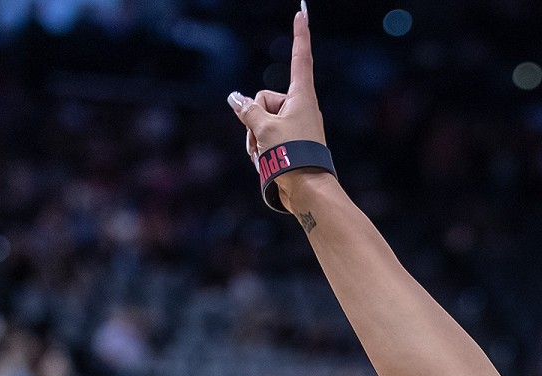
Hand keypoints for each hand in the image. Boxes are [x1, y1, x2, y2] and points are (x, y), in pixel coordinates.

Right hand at [227, 5, 325, 174]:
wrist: (307, 191)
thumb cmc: (291, 156)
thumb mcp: (263, 128)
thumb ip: (246, 110)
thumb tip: (234, 99)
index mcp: (302, 97)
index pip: (300, 58)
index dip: (300, 35)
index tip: (302, 12)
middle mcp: (301, 108)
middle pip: (263, 99)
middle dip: (255, 118)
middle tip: (265, 139)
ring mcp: (294, 126)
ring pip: (260, 121)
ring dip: (255, 138)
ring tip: (266, 154)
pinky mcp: (289, 143)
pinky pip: (264, 137)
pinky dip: (260, 149)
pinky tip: (264, 162)